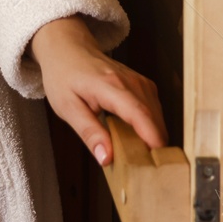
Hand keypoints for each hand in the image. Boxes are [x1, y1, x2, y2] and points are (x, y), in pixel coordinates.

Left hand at [29, 15, 167, 166]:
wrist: (68, 49)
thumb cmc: (64, 77)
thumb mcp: (67, 108)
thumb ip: (89, 133)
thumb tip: (107, 159)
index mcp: (111, 87)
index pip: (140, 114)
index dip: (152, 139)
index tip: (157, 163)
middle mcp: (131, 82)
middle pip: (154, 118)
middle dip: (155, 146)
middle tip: (145, 172)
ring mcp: (140, 81)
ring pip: (158, 115)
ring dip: (154, 137)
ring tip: (142, 159)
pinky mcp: (143, 85)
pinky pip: (155, 110)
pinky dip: (151, 126)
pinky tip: (140, 139)